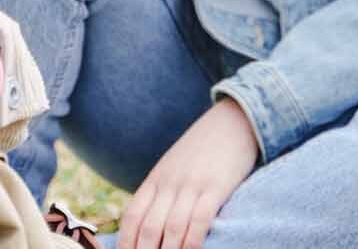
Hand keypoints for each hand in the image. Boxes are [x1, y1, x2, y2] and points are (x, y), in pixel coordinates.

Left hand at [119, 98, 259, 248]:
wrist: (232, 120)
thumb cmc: (203, 150)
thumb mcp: (173, 167)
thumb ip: (161, 192)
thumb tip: (149, 225)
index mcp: (156, 179)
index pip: (132, 216)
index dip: (126, 242)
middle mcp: (169, 183)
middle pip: (148, 227)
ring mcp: (192, 184)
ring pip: (172, 227)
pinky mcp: (216, 186)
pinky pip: (200, 219)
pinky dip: (193, 240)